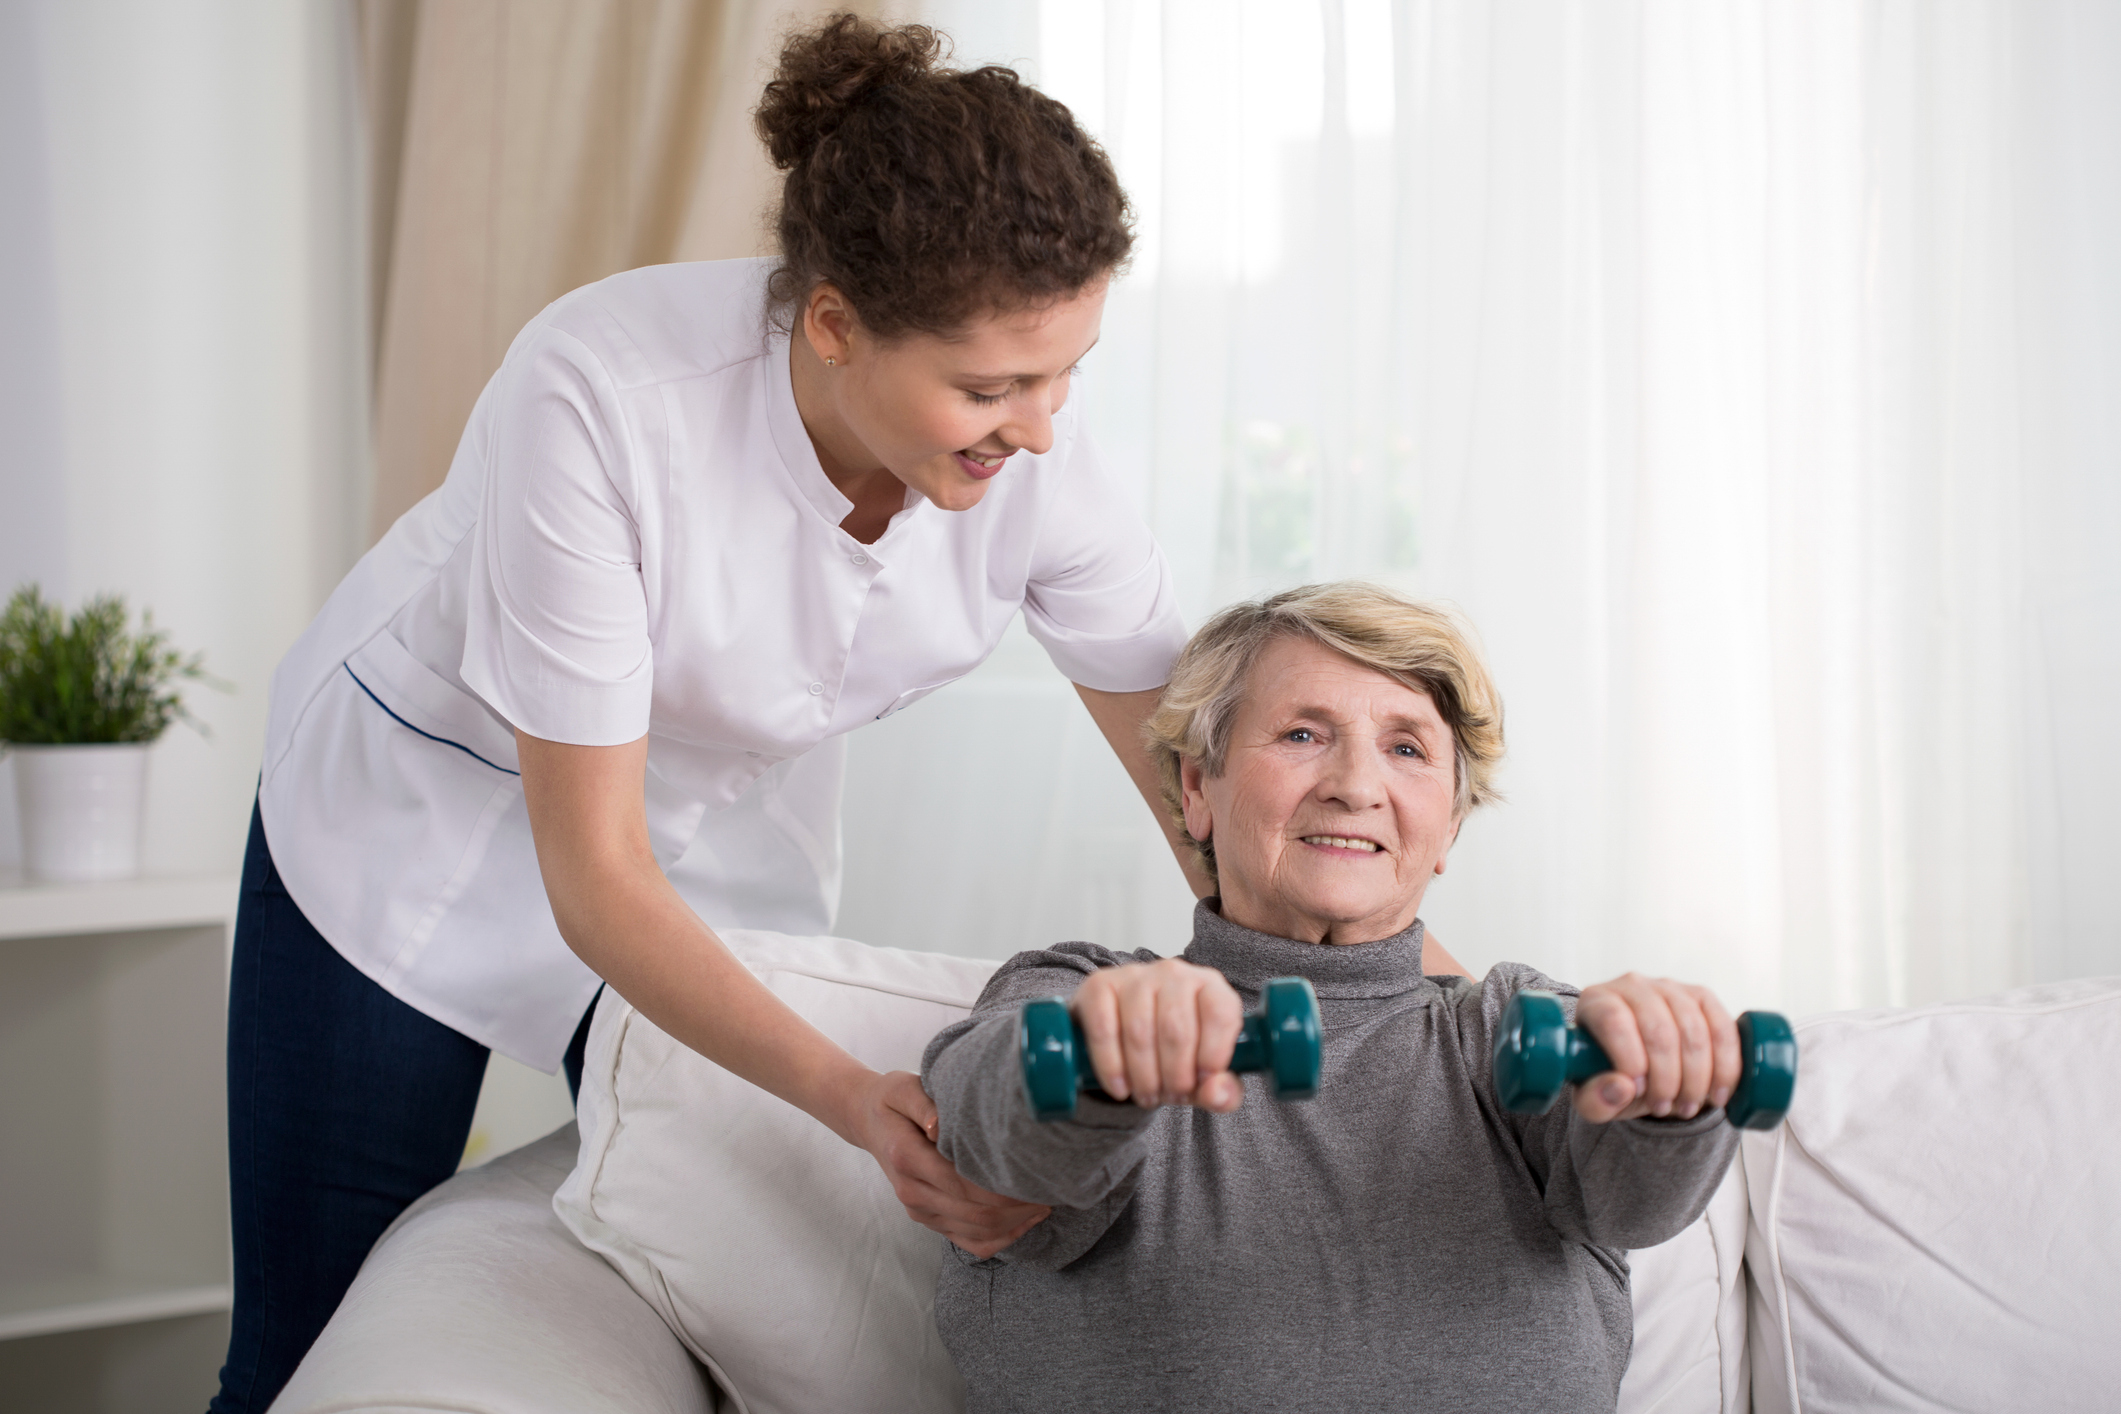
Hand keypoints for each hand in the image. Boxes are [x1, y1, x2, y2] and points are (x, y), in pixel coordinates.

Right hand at [850, 1070, 1049, 1257]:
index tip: (1035, 1174)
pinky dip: (1002, 1239)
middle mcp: (912, 1191)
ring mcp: (920, 1210)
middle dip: (1019, 1207)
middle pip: (976, 1213)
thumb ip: (924, 1103)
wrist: (869, 1122)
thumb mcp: (902, 1088)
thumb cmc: (892, 1101)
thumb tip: (941, 1125)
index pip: (964, 1182)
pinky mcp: (929, 1219)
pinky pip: (970, 1242)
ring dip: (1016, 1224)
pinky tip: (1025, 1221)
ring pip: (977, 1232)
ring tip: (1045, 1202)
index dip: (1004, 1185)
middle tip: (1052, 1189)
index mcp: (907, 1158)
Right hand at [1070, 959, 1245, 1111]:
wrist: (1125, 1031)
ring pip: (1139, 1032)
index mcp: (1210, 987)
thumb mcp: (1205, 1074)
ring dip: (1144, 1077)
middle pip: (1176, 1029)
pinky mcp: (1099, 984)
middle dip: (1175, 1076)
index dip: (1214, 1054)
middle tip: (1171, 1097)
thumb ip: (1223, 1089)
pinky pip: (1104, 1029)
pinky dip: (1111, 1067)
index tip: (1203, 1082)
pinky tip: (1120, 1087)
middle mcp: (1174, 973)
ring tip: (1148, 1096)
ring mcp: (1135, 975)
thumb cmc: (1175, 1051)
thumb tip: (1216, 1094)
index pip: (1220, 1013)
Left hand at [1571, 973, 1741, 1122]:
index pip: (1613, 1020)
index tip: (1638, 1090)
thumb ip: (1596, 1099)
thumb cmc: (1612, 1076)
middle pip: (1658, 1030)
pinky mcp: (1702, 997)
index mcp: (1597, 1001)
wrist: (1640, 1064)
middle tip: (1664, 1108)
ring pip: (1693, 1032)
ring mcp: (1670, 988)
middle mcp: (1632, 985)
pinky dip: (1725, 1067)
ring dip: (1695, 1079)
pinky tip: (1717, 1094)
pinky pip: (1722, 1030)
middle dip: (1666, 1079)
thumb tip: (1622, 1088)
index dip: (1629, 1058)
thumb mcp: (1594, 1098)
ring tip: (1686, 1106)